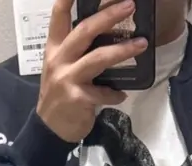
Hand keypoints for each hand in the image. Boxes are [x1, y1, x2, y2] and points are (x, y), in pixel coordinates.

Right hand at [37, 0, 147, 143]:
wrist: (49, 128)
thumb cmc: (59, 93)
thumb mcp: (60, 66)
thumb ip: (76, 50)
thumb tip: (105, 33)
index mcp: (54, 47)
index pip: (59, 15)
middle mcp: (59, 59)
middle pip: (85, 30)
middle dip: (109, 15)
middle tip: (130, 5)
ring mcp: (68, 78)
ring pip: (98, 58)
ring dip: (122, 50)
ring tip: (141, 44)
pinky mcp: (78, 98)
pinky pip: (103, 93)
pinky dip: (114, 94)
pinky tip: (121, 95)